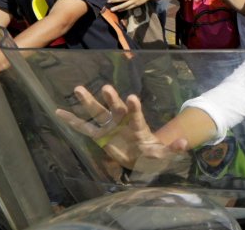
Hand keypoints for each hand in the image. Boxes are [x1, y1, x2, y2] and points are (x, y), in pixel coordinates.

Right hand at [55, 85, 188, 178]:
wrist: (142, 158)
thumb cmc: (153, 153)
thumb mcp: (165, 154)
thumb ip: (174, 149)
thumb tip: (185, 144)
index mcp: (138, 126)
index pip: (136, 115)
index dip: (134, 107)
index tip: (131, 97)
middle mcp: (123, 122)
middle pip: (116, 109)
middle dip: (112, 99)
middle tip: (106, 87)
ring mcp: (110, 126)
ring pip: (98, 113)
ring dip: (88, 102)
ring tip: (78, 89)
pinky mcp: (99, 135)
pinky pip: (83, 127)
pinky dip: (72, 120)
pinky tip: (59, 111)